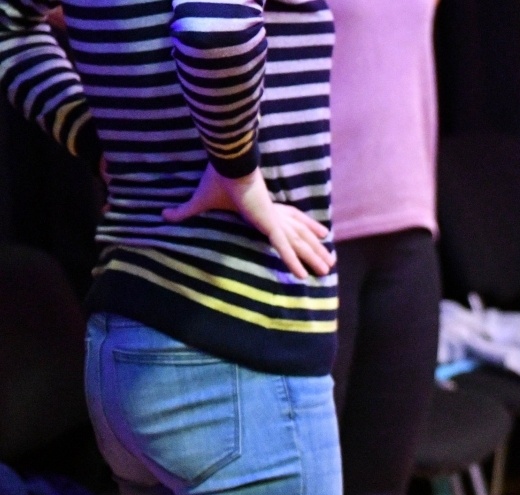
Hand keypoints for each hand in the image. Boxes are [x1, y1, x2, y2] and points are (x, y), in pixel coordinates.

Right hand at [163, 164, 332, 279]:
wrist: (227, 163)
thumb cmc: (217, 179)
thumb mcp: (201, 201)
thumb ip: (186, 211)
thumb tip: (162, 215)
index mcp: (264, 209)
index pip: (289, 223)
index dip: (303, 230)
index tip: (317, 237)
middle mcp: (274, 215)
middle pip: (300, 236)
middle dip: (315, 250)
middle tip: (329, 263)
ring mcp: (273, 220)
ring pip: (298, 244)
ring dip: (313, 257)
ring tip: (327, 270)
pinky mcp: (268, 224)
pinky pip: (283, 248)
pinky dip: (292, 262)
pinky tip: (302, 277)